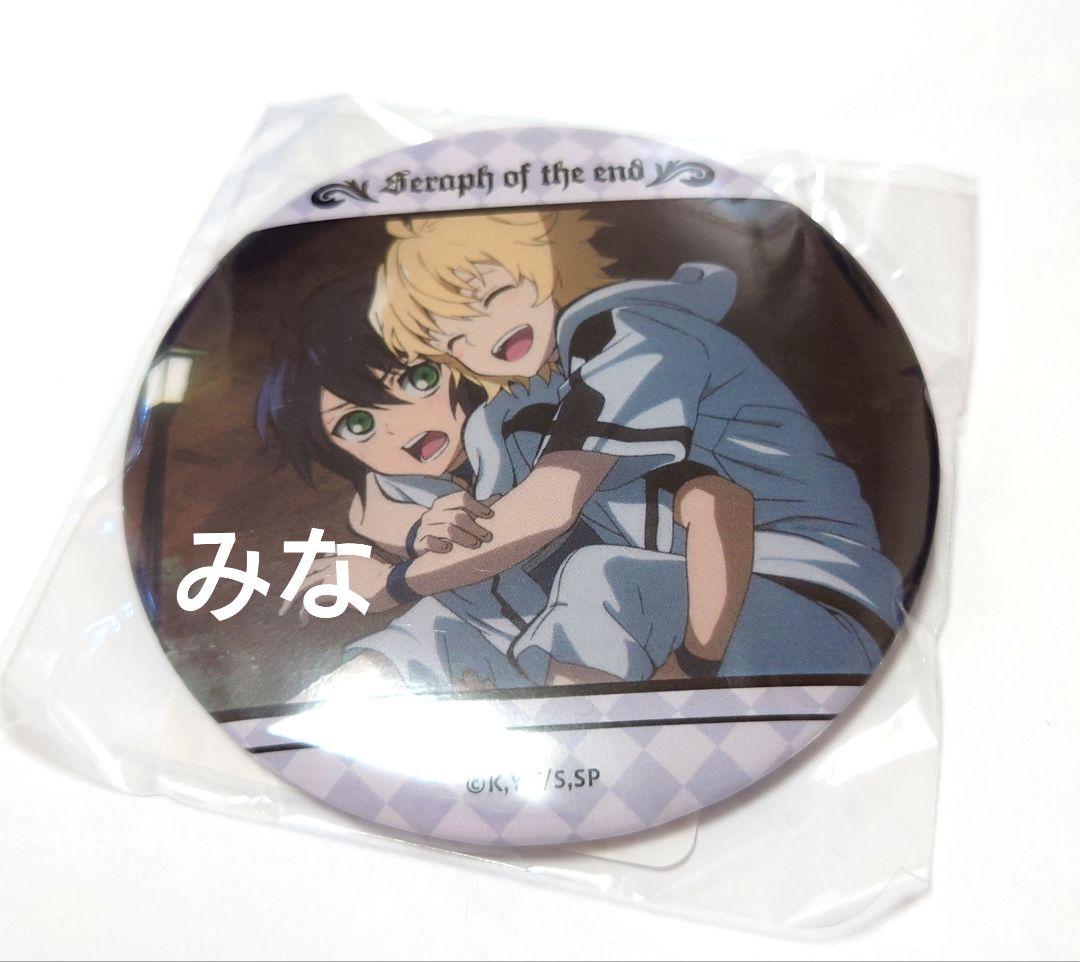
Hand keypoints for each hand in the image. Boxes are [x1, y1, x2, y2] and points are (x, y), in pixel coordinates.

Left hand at [278, 553, 394, 616]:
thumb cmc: (382, 575)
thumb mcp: (364, 559)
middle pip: (304, 575)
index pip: (314, 563)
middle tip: (284, 602)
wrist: (392, 582)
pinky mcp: (335, 593)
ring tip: (286, 612)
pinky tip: (304, 620)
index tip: (297, 585)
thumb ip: (347, 558)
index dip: (303, 575)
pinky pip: (312, 602)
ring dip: (292, 601)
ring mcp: (333, 578)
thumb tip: (330, 556)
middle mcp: (333, 564)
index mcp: (340, 556)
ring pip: (304, 588)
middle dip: (291, 589)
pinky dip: (305, 612)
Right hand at [413, 491, 493, 553]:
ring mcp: (425, 528)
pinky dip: (442, 546)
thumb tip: (499, 497)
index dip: (478, 506)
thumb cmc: (445, 526)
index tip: (490, 516)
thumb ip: (476, 508)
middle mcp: (433, 513)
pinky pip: (431, 543)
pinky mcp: (419, 543)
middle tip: (487, 537)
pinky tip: (450, 549)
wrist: (417, 539)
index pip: (462, 498)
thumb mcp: (456, 514)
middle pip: (458, 516)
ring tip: (476, 544)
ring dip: (465, 538)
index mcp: (443, 504)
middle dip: (475, 527)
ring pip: (448, 530)